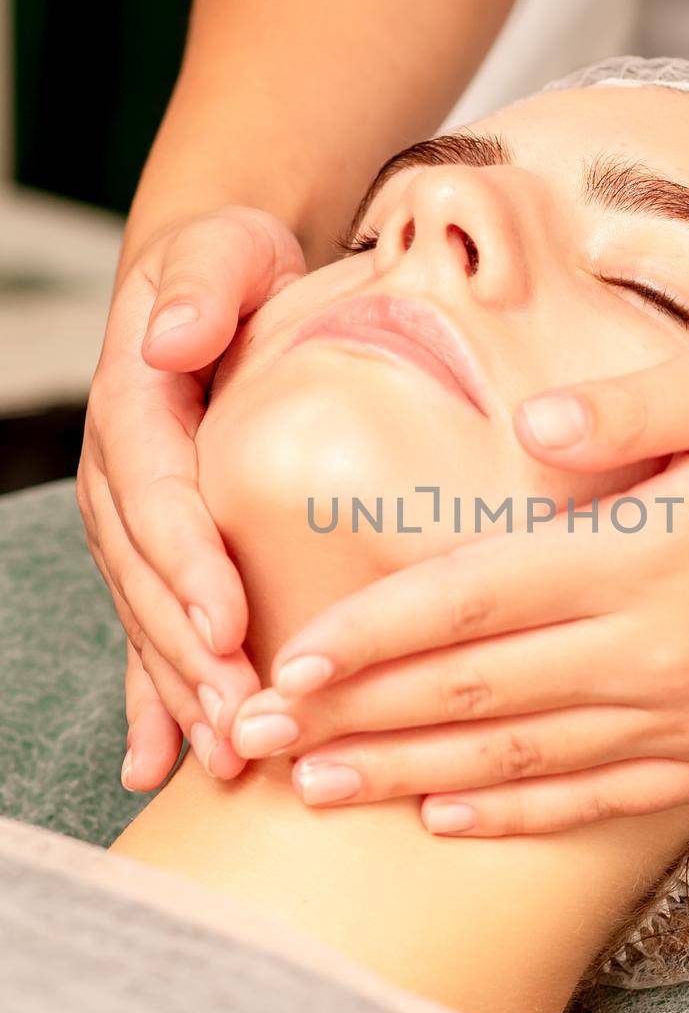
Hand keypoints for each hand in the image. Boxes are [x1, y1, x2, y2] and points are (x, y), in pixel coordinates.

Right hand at [78, 207, 305, 790]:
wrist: (216, 288)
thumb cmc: (233, 270)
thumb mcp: (223, 250)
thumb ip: (201, 282)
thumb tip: (170, 338)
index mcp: (136, 407)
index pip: (158, 494)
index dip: (188, 563)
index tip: (227, 624)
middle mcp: (122, 476)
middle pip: (149, 577)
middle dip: (190, 655)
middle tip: (242, 718)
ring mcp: (133, 522)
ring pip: (150, 617)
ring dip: (181, 692)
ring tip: (224, 755)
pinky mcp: (158, 550)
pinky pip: (149, 626)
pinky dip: (153, 697)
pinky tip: (160, 762)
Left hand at [228, 337, 688, 834]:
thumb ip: (631, 404)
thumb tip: (535, 426)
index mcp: (647, 554)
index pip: (474, 600)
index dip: (372, 634)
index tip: (288, 659)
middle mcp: (656, 653)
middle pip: (474, 694)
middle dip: (353, 716)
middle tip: (255, 736)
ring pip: (521, 762)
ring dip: (409, 777)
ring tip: (319, 790)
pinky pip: (599, 803)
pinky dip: (516, 818)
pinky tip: (448, 822)